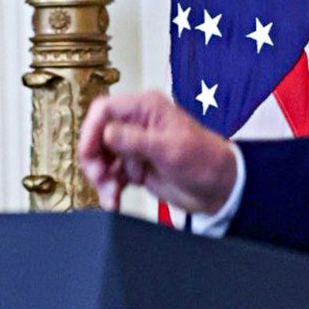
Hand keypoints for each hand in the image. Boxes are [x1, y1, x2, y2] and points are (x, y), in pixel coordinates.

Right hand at [78, 90, 237, 213]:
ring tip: (111, 194)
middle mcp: (136, 124)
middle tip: (100, 177)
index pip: (105, 109)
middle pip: (97, 135)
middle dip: (94, 158)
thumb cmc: (205, 160)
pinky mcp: (134, 167)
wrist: (220, 189)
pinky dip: (109, 189)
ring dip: (101, 178)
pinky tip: (113, 201)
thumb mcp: (170, 149)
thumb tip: (106, 133)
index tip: (88, 152)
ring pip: (101, 158)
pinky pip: (111, 175)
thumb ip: (135, 140)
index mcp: (145, 108)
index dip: (91, 130)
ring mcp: (134, 146)